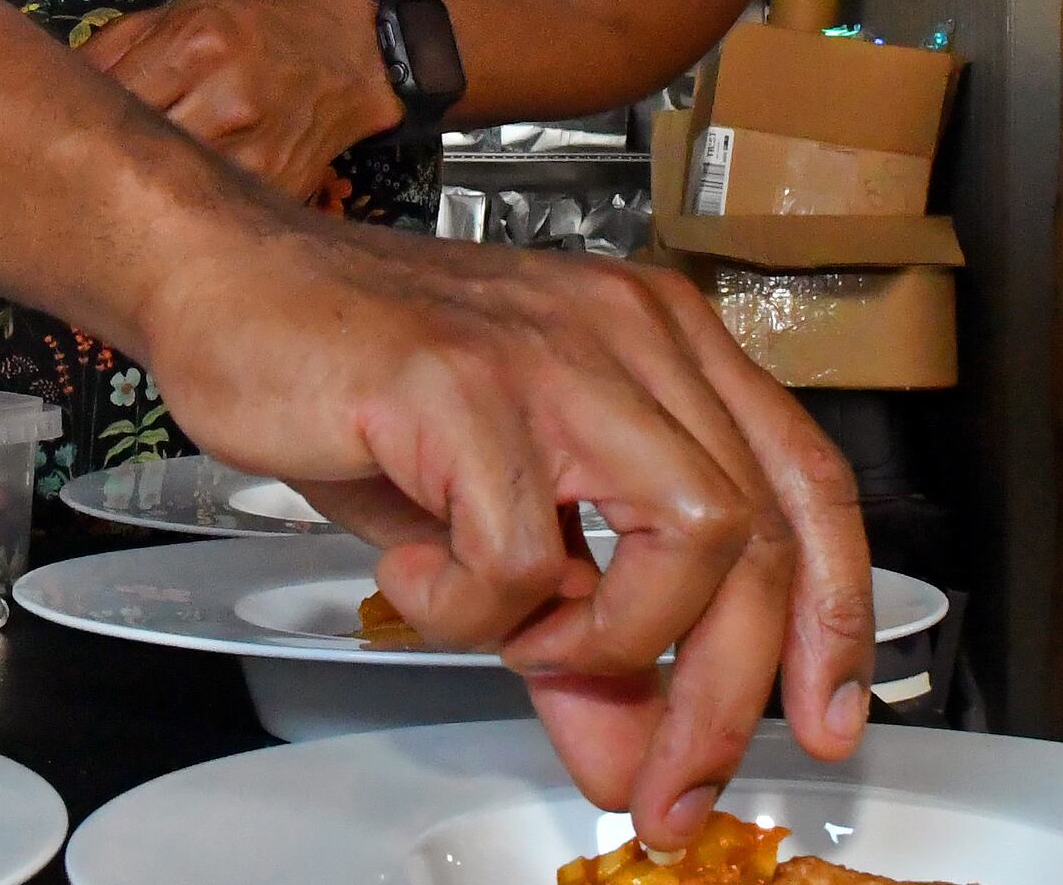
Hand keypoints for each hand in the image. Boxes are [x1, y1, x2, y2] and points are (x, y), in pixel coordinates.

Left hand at [76, 0, 404, 205]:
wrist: (349, 54)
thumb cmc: (257, 31)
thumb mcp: (180, 13)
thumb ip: (112, 46)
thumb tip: (53, 89)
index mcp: (196, 45)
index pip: (108, 97)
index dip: (74, 120)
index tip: (51, 133)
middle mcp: (227, 98)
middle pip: (135, 149)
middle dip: (102, 159)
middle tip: (71, 170)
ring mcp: (256, 151)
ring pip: (170, 188)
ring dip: (140, 191)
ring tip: (122, 188)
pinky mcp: (276, 188)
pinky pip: (211, 207)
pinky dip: (186, 206)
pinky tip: (172, 200)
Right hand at [135, 206, 875, 845]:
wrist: (225, 282)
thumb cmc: (355, 380)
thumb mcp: (489, 527)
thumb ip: (577, 640)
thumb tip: (634, 761)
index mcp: (660, 343)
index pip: (808, 481)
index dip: (837, 614)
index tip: (827, 718)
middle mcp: (631, 331)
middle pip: (761, 535)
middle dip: (722, 690)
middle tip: (668, 780)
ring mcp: (557, 348)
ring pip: (691, 535)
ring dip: (610, 639)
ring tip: (515, 638)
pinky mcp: (465, 380)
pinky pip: (521, 552)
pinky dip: (469, 606)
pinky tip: (413, 569)